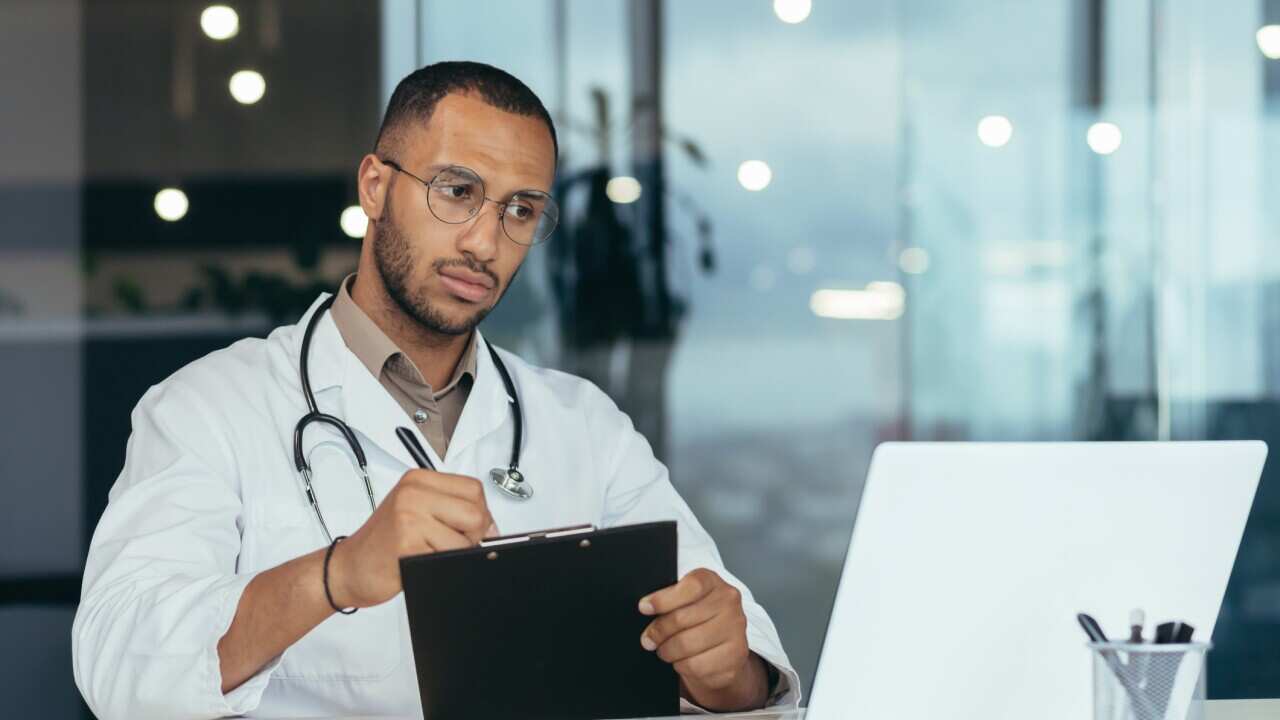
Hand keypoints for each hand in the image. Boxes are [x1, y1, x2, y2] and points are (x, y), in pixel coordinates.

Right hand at [329, 469, 496, 608]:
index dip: (481, 514)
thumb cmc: (383, 543)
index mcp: (418, 479)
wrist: (348, 568)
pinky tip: (420, 560)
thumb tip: (493, 526)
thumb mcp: (417, 513)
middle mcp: (413, 492)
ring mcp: (410, 515)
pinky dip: (442, 563)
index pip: (474, 490)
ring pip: (466, 538)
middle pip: (476, 512)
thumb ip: (453, 510)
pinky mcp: (408, 541)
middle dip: (473, 536)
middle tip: (449, 545)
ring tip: (429, 552)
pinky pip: (449, 555)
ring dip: (456, 553)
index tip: (471, 530)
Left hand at [638, 568, 769, 710]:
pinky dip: (682, 666)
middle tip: (649, 638)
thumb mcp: (686, 602)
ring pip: (685, 644)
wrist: (724, 652)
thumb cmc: (699, 622)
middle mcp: (729, 604)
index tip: (644, 607)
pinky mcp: (734, 657)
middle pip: (681, 618)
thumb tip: (646, 606)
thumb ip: (669, 599)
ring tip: (666, 650)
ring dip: (667, 651)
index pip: (691, 586)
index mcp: (714, 583)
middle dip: (658, 631)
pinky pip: (695, 665)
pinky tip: (684, 661)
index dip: (663, 598)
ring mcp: (735, 630)